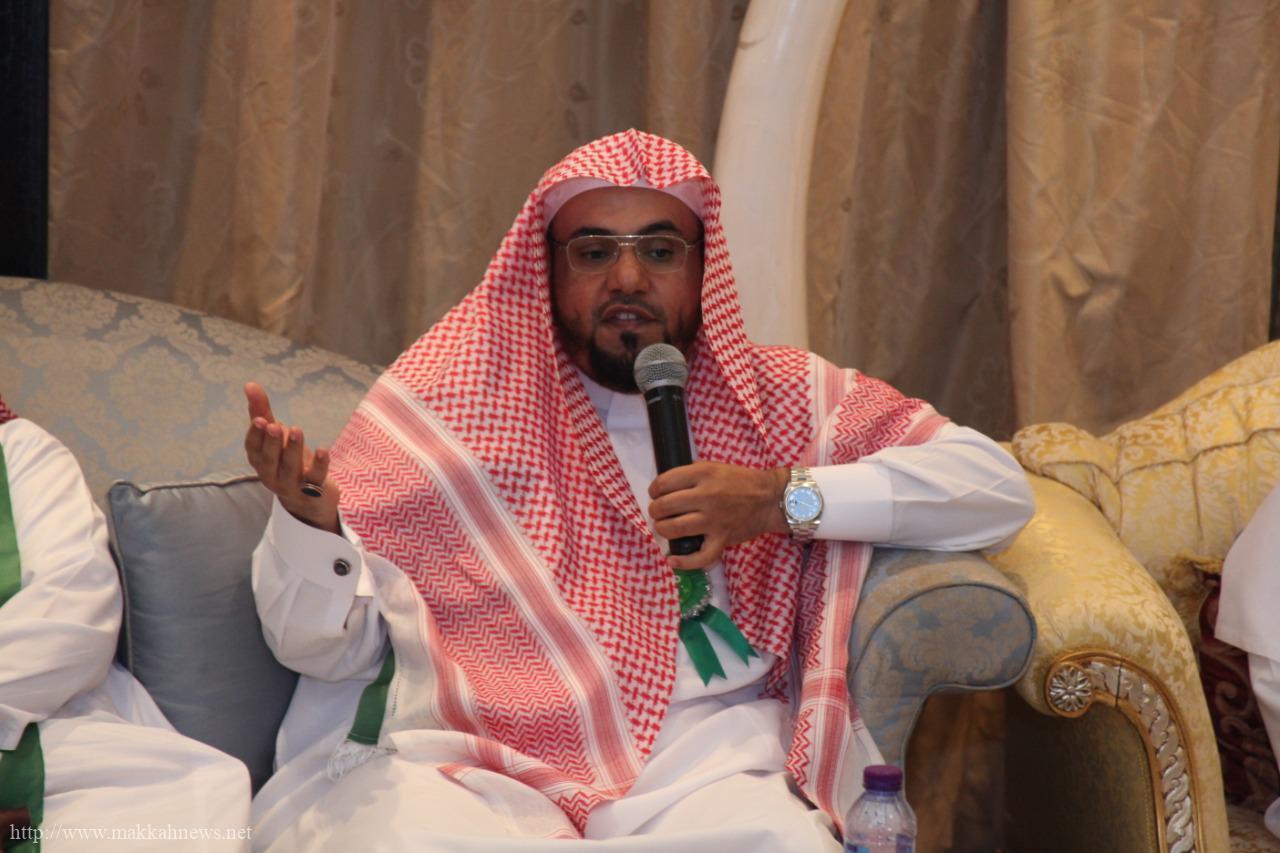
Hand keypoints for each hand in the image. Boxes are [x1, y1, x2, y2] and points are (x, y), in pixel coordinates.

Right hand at [243, 382, 340, 533]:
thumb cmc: (287, 461)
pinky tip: (323, 450)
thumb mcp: (275, 438)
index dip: (255, 435)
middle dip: (272, 442)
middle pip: (270, 460)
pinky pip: (316, 479)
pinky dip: (320, 465)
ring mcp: (292, 485)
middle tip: (274, 425)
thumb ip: (263, 412)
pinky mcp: (313, 491)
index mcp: (261, 461)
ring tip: (296, 429)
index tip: (259, 419)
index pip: (253, 449)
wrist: (310, 501)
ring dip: (292, 450)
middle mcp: (272, 475)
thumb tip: (249, 384)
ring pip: (290, 469)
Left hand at [647, 462, 789, 569]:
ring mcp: (714, 520)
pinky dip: (684, 562)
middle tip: (659, 512)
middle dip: (656, 510)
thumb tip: (666, 485)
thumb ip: (691, 473)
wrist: (770, 499)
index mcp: (703, 474)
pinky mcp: (722, 539)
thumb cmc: (741, 481)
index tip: (656, 494)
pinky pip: (700, 556)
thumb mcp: (714, 466)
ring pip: (675, 529)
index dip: (654, 489)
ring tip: (664, 527)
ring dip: (662, 529)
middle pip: (665, 506)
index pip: (665, 482)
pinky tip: (672, 559)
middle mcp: (707, 496)